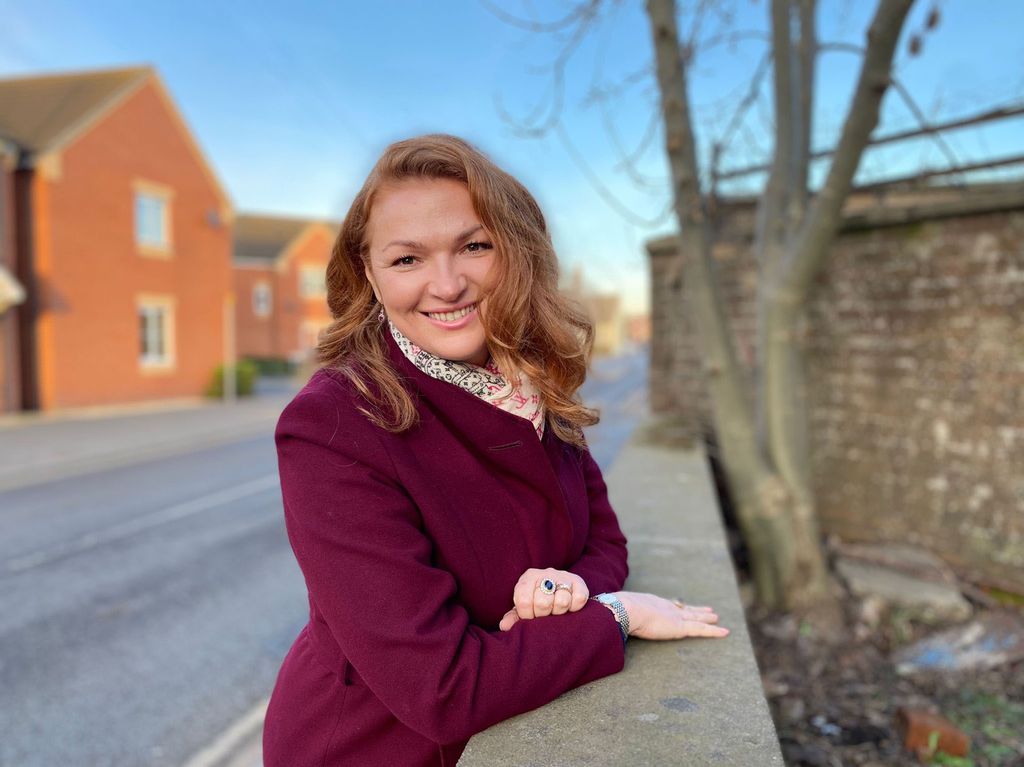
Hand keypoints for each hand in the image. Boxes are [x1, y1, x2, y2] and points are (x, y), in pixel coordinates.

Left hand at [498, 568, 588, 630]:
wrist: (558, 588)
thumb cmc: (536, 601)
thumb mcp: (523, 608)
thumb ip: (513, 617)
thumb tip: (504, 626)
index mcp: (528, 578)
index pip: (524, 601)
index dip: (527, 615)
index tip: (530, 617)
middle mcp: (545, 574)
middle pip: (543, 603)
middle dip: (543, 615)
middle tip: (544, 615)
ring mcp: (563, 576)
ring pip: (562, 602)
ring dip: (559, 612)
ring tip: (556, 611)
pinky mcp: (578, 582)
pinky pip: (579, 599)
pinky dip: (574, 607)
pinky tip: (569, 608)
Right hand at [611, 592, 729, 639]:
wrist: (625, 610)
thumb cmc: (618, 613)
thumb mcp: (618, 614)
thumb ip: (617, 618)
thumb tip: (604, 621)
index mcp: (652, 603)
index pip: (668, 604)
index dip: (677, 606)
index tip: (683, 604)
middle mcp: (666, 607)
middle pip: (685, 608)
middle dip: (697, 609)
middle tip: (708, 609)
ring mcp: (674, 616)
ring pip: (696, 617)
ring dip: (707, 618)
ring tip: (716, 617)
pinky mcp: (681, 627)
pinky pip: (702, 630)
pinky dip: (714, 632)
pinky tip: (725, 632)